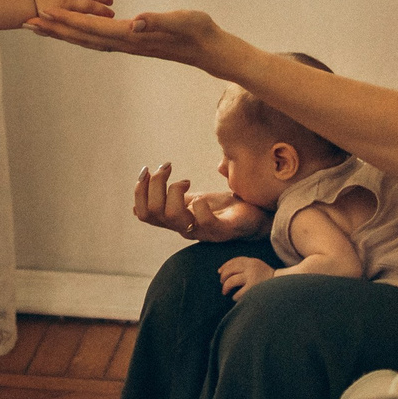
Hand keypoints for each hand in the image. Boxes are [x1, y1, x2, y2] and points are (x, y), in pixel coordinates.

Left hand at [27, 7, 226, 69]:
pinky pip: (99, 39)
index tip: (47, 14)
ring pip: (88, 40)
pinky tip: (72, 31)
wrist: (210, 49)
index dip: (69, 21)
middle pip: (83, 38)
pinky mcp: (132, 42)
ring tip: (41, 27)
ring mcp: (128, 45)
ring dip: (63, 34)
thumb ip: (160, 21)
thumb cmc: (200, 32)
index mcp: (133, 36)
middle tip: (27, 22)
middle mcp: (126, 43)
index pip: (94, 28)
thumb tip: (136, 22)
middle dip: (55, 30)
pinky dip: (80, 34)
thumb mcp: (184, 21)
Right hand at [132, 164, 264, 241]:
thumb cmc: (225, 207)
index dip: (139, 191)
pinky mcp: (223, 231)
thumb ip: (172, 195)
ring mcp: (202, 231)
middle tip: (167, 167)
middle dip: (155, 185)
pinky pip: (204, 223)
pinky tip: (203, 198)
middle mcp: (184, 227)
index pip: (144, 213)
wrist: (257, 217)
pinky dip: (200, 207)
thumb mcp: (194, 197)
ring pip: (172, 216)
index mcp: (175, 218)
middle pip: (153, 212)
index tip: (148, 170)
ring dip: (174, 191)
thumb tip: (143, 187)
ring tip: (186, 180)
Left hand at [218, 257, 273, 298]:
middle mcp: (251, 267)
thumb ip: (245, 267)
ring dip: (225, 287)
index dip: (225, 266)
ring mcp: (252, 278)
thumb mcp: (258, 267)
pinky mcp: (253, 289)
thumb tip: (222, 271)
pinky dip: (234, 297)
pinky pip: (237, 294)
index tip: (219, 272)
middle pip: (230, 270)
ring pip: (231, 281)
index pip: (234, 261)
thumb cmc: (269, 280)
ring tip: (225, 292)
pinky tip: (236, 298)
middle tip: (222, 284)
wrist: (285, 287)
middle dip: (223, 278)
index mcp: (252, 261)